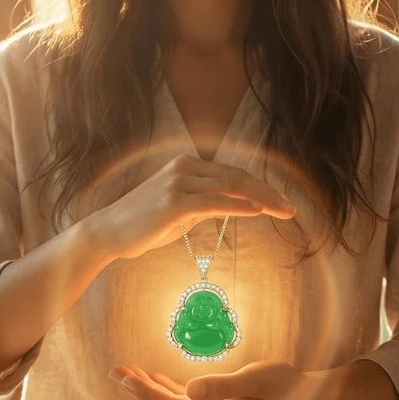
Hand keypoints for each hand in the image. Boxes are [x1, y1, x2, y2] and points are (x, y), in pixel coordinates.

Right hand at [85, 155, 295, 260]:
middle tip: (291, 209)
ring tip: (283, 212)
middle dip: (268, 193)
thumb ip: (203, 205)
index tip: (282, 203)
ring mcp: (177, 183)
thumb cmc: (142, 226)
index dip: (261, 188)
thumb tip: (228, 207)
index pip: (233, 175)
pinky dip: (237, 206)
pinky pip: (212, 202)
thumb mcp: (179, 212)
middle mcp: (184, 168)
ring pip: (229, 187)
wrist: (107, 233)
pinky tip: (257, 212)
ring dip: (261, 200)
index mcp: (188, 166)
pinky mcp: (172, 203)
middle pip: (237, 178)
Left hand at [109, 361, 328, 399]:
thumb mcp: (254, 378)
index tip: (125, 377)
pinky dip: (166, 390)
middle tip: (115, 371)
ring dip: (149, 390)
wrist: (303, 398)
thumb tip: (190, 389)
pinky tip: (155, 377)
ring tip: (127, 372)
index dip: (145, 392)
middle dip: (139, 391)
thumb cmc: (281, 384)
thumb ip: (222, 384)